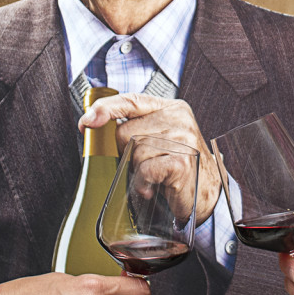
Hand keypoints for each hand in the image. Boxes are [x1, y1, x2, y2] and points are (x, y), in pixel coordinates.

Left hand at [78, 94, 219, 218]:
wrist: (207, 194)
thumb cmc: (177, 166)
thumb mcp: (160, 139)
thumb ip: (136, 128)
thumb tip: (95, 125)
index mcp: (171, 108)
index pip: (131, 100)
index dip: (105, 109)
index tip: (86, 121)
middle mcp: (179, 119)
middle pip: (126, 132)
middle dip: (126, 153)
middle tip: (145, 164)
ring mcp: (182, 140)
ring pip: (134, 153)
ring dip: (137, 171)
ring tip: (155, 177)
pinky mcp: (182, 162)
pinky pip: (145, 170)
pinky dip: (143, 183)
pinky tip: (154, 187)